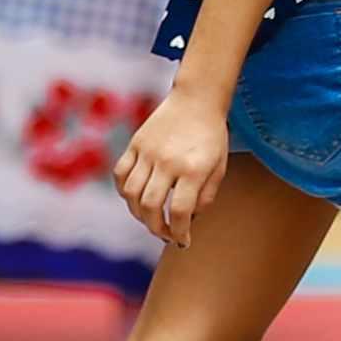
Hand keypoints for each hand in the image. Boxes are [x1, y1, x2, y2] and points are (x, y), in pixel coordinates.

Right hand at [115, 90, 228, 247]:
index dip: (179, 232)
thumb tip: (188, 220)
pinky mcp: (135, 143)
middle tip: (165, 234)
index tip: (183, 241)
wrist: (197, 99)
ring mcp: (148, 151)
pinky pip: (121, 174)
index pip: (179, 211)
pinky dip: (124, 192)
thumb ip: (205, 196)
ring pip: (131, 193)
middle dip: (156, 228)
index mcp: (193, 168)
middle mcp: (168, 161)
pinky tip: (136, 197)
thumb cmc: (212, 136)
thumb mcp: (219, 166)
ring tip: (150, 218)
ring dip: (138, 214)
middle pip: (150, 206)